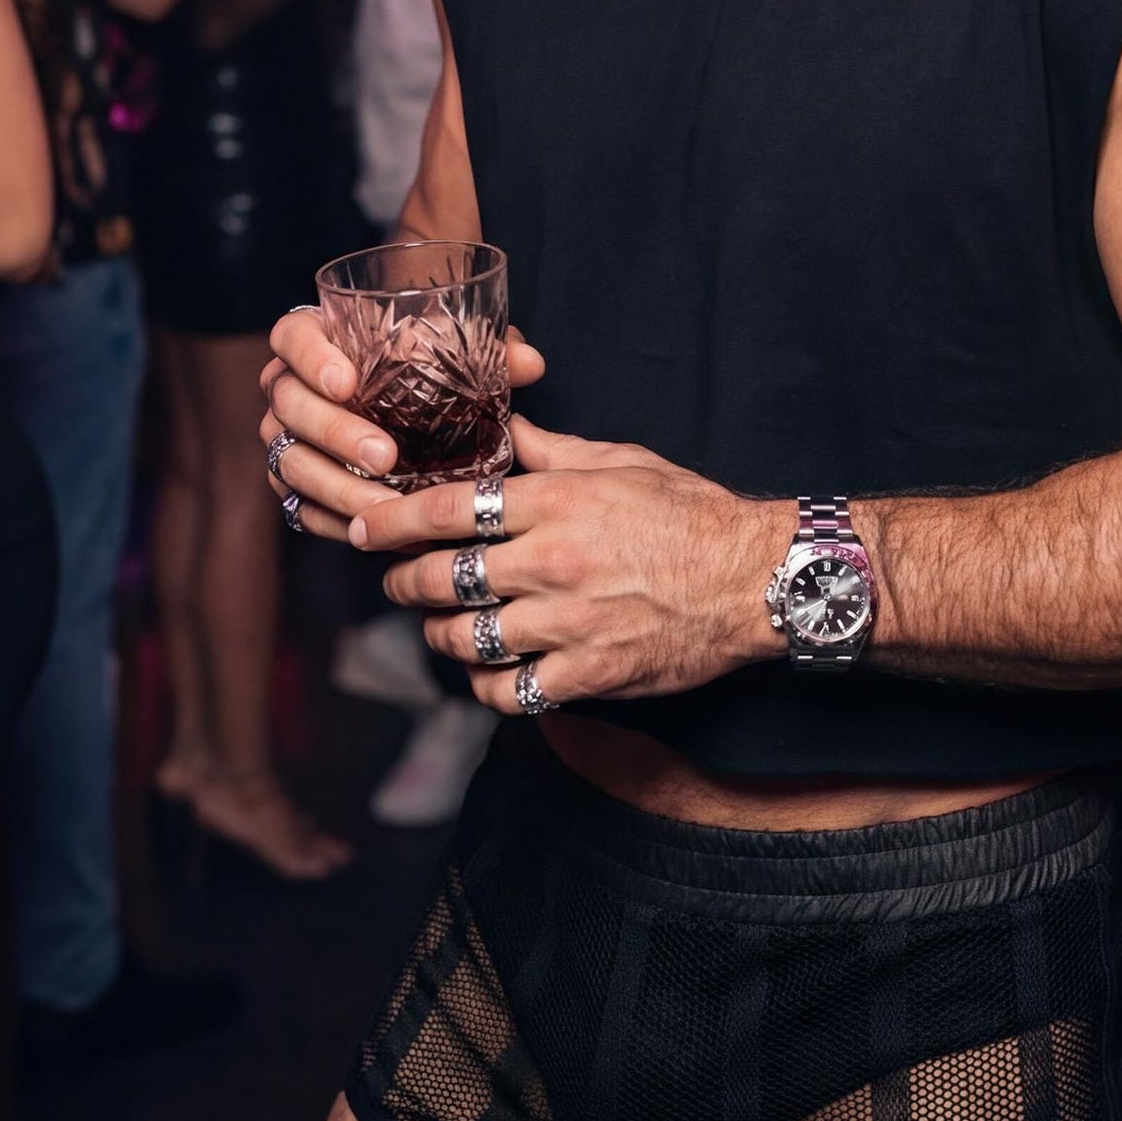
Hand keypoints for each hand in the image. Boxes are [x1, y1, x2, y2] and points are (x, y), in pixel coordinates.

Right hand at [258, 304, 547, 541]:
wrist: (408, 417)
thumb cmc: (426, 370)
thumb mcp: (454, 353)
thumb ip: (489, 350)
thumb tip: (529, 363)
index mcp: (319, 340)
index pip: (293, 336)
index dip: (311, 358)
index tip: (348, 382)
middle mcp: (290, 387)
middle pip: (288, 404)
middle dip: (335, 433)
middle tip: (385, 457)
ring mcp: (286, 437)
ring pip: (290, 461)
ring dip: (337, 486)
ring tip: (386, 505)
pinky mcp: (295, 483)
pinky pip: (298, 505)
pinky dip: (333, 519)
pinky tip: (369, 530)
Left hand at [370, 419, 789, 716]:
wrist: (755, 579)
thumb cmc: (692, 514)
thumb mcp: (621, 462)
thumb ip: (552, 452)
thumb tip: (505, 428)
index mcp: (558, 503)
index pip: (450, 509)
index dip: (394, 522)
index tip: (366, 528)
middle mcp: (553, 563)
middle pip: (443, 579)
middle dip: (405, 581)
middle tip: (398, 580)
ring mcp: (569, 624)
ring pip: (466, 640)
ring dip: (440, 634)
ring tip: (438, 625)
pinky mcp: (589, 675)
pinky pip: (511, 692)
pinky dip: (487, 685)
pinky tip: (487, 672)